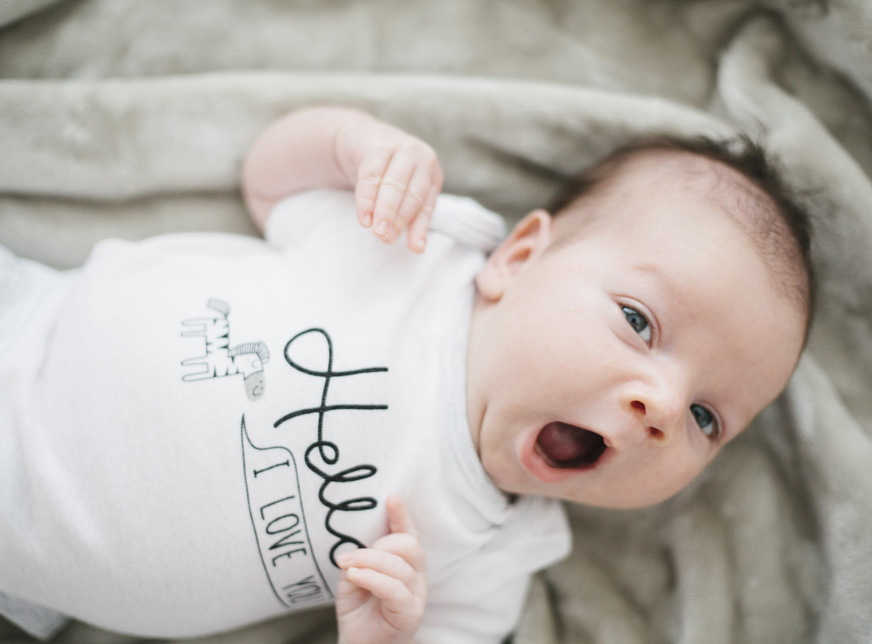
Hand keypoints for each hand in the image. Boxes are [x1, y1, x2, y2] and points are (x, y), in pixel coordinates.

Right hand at [335, 117, 443, 252]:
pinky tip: (364, 216)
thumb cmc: (387, 173)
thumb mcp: (403, 194)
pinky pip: (371, 176)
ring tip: (376, 231)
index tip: (416, 248)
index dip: (420, 228)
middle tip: (386, 238)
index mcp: (432, 173)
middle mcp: (421, 158)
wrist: (362, 139)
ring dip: (384, 211)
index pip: (427, 205)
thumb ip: (411, 218)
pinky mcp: (377, 146)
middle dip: (399, 219)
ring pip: (393, 185)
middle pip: (412, 195)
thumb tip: (418, 249)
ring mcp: (400, 148)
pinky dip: (366, 199)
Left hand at [335, 495, 426, 643]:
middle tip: (352, 556)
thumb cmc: (359, 610)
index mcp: (405, 563)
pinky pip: (395, 588)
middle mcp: (416, 576)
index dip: (401, 515)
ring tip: (347, 565)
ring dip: (369, 560)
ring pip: (400, 566)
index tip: (391, 497)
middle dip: (379, 544)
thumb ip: (358, 560)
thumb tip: (353, 547)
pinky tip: (354, 576)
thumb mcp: (354, 578)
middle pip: (409, 545)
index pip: (407, 534)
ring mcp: (416, 594)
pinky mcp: (410, 612)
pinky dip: (372, 578)